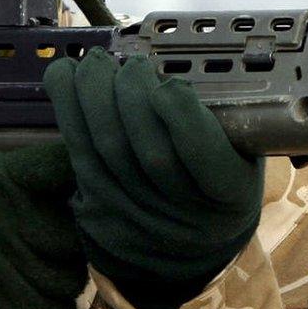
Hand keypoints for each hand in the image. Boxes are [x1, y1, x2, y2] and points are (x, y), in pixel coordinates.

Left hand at [44, 51, 265, 308]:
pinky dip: (67, 107)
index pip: (202, 154)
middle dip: (133, 94)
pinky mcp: (97, 205)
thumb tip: (167, 82)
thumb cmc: (216, 183)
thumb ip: (220, 125)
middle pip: (149, 152)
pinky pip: (77, 152)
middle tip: (133, 66)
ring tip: (98, 63)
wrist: (189, 245)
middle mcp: (182, 214)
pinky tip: (66, 74)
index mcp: (230, 194)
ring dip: (94, 94)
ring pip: (108, 150)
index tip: (171, 84)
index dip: (180, 113)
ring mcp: (136, 215)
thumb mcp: (242, 159)